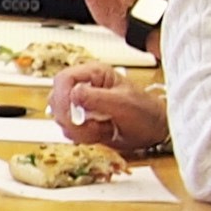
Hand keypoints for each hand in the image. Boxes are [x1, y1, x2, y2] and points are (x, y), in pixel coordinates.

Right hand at [49, 66, 170, 155]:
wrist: (153, 131)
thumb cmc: (146, 113)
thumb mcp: (123, 103)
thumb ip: (97, 97)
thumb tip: (73, 94)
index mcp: (95, 74)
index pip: (64, 79)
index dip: (62, 96)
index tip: (71, 113)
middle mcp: (85, 87)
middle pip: (57, 99)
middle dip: (70, 117)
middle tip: (87, 125)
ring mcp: (82, 105)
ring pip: (60, 117)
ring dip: (78, 129)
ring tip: (100, 128)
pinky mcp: (82, 121)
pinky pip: (68, 130)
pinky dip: (82, 136)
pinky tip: (99, 133)